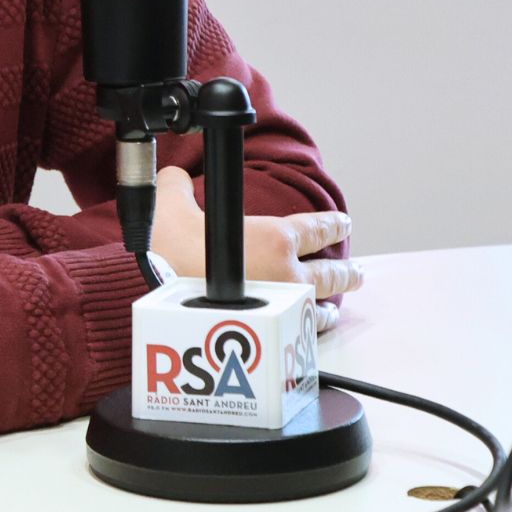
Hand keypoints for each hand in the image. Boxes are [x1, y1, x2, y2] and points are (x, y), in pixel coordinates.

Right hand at [150, 167, 361, 332]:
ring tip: (334, 309)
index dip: (333, 224)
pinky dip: (305, 330)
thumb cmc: (167, 248)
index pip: (316, 228)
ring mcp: (280, 306)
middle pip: (330, 272)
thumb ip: (178, 186)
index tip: (343, 223)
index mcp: (274, 237)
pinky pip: (296, 331)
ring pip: (318, 305)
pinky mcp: (266, 332)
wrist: (154, 290)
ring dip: (329, 305)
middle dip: (346, 272)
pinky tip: (304, 332)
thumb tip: (175, 179)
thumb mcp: (170, 202)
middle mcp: (287, 272)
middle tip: (356, 272)